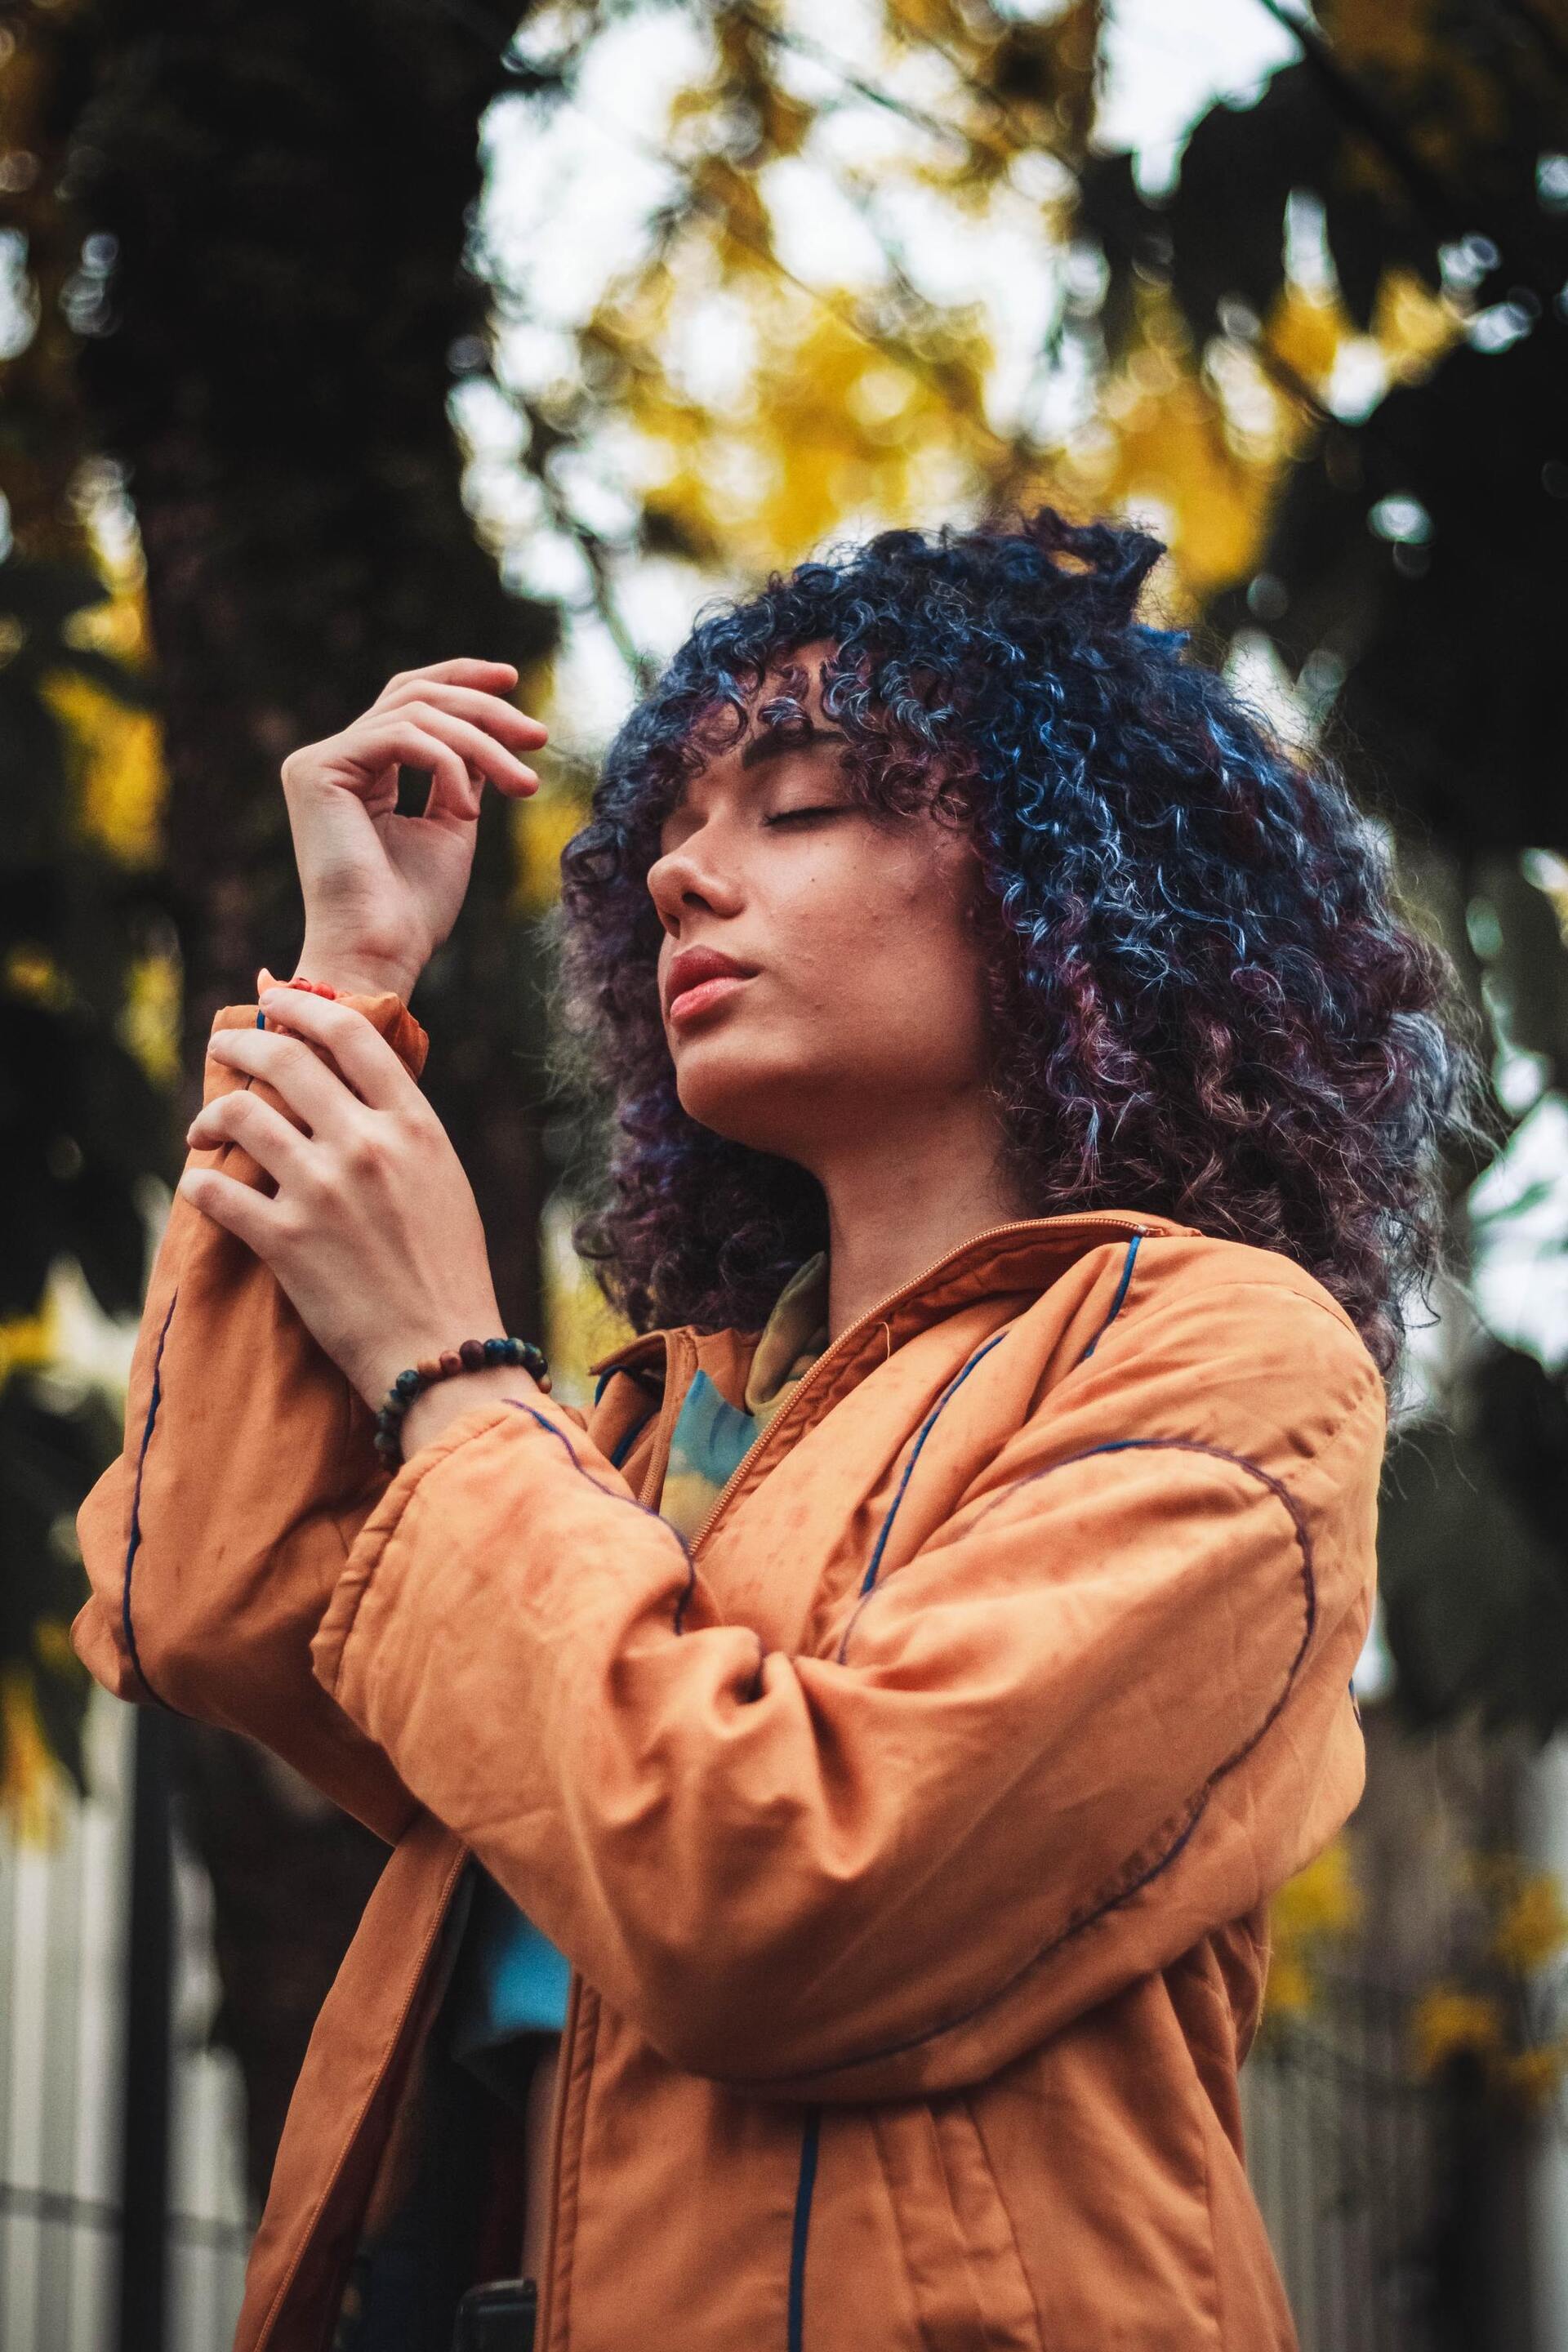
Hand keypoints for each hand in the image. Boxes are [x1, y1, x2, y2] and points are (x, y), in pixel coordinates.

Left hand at [179, 989, 540, 1419]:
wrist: (444, 1352)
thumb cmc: (448, 1273)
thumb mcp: (442, 1181)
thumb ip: (400, 1131)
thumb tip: (350, 1091)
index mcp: (414, 1126)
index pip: (350, 1034)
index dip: (302, 1007)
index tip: (274, 1001)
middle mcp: (367, 1146)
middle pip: (284, 1061)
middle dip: (240, 1043)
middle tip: (221, 1047)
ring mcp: (323, 1191)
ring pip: (240, 1117)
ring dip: (209, 1114)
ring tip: (201, 1126)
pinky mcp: (285, 1241)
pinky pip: (215, 1192)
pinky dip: (198, 1184)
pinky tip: (198, 1187)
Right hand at [282, 660, 547, 1000]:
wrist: (381, 954)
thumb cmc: (414, 910)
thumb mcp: (451, 825)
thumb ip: (460, 773)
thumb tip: (487, 730)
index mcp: (359, 771)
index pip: (407, 701)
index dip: (459, 679)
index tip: (514, 681)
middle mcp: (332, 759)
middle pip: (415, 697)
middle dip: (484, 709)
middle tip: (539, 736)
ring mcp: (318, 762)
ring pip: (416, 714)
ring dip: (482, 744)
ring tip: (523, 786)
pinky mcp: (316, 770)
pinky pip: (402, 737)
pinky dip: (447, 765)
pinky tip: (470, 810)